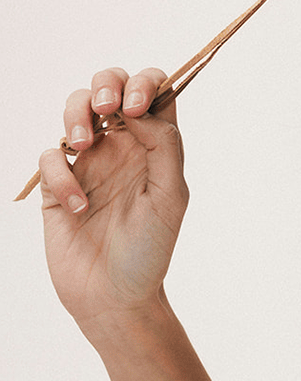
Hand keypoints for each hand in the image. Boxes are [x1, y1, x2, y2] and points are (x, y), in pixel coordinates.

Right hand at [38, 67, 188, 337]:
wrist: (116, 297)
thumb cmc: (151, 249)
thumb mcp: (170, 196)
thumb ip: (165, 146)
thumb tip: (141, 110)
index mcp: (155, 143)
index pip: (154, 91)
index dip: (145, 84)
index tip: (137, 107)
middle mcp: (123, 144)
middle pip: (111, 86)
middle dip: (107, 84)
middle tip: (109, 110)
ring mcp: (89, 161)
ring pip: (75, 106)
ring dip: (76, 114)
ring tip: (83, 145)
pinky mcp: (58, 184)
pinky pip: (50, 157)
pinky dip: (61, 174)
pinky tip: (79, 206)